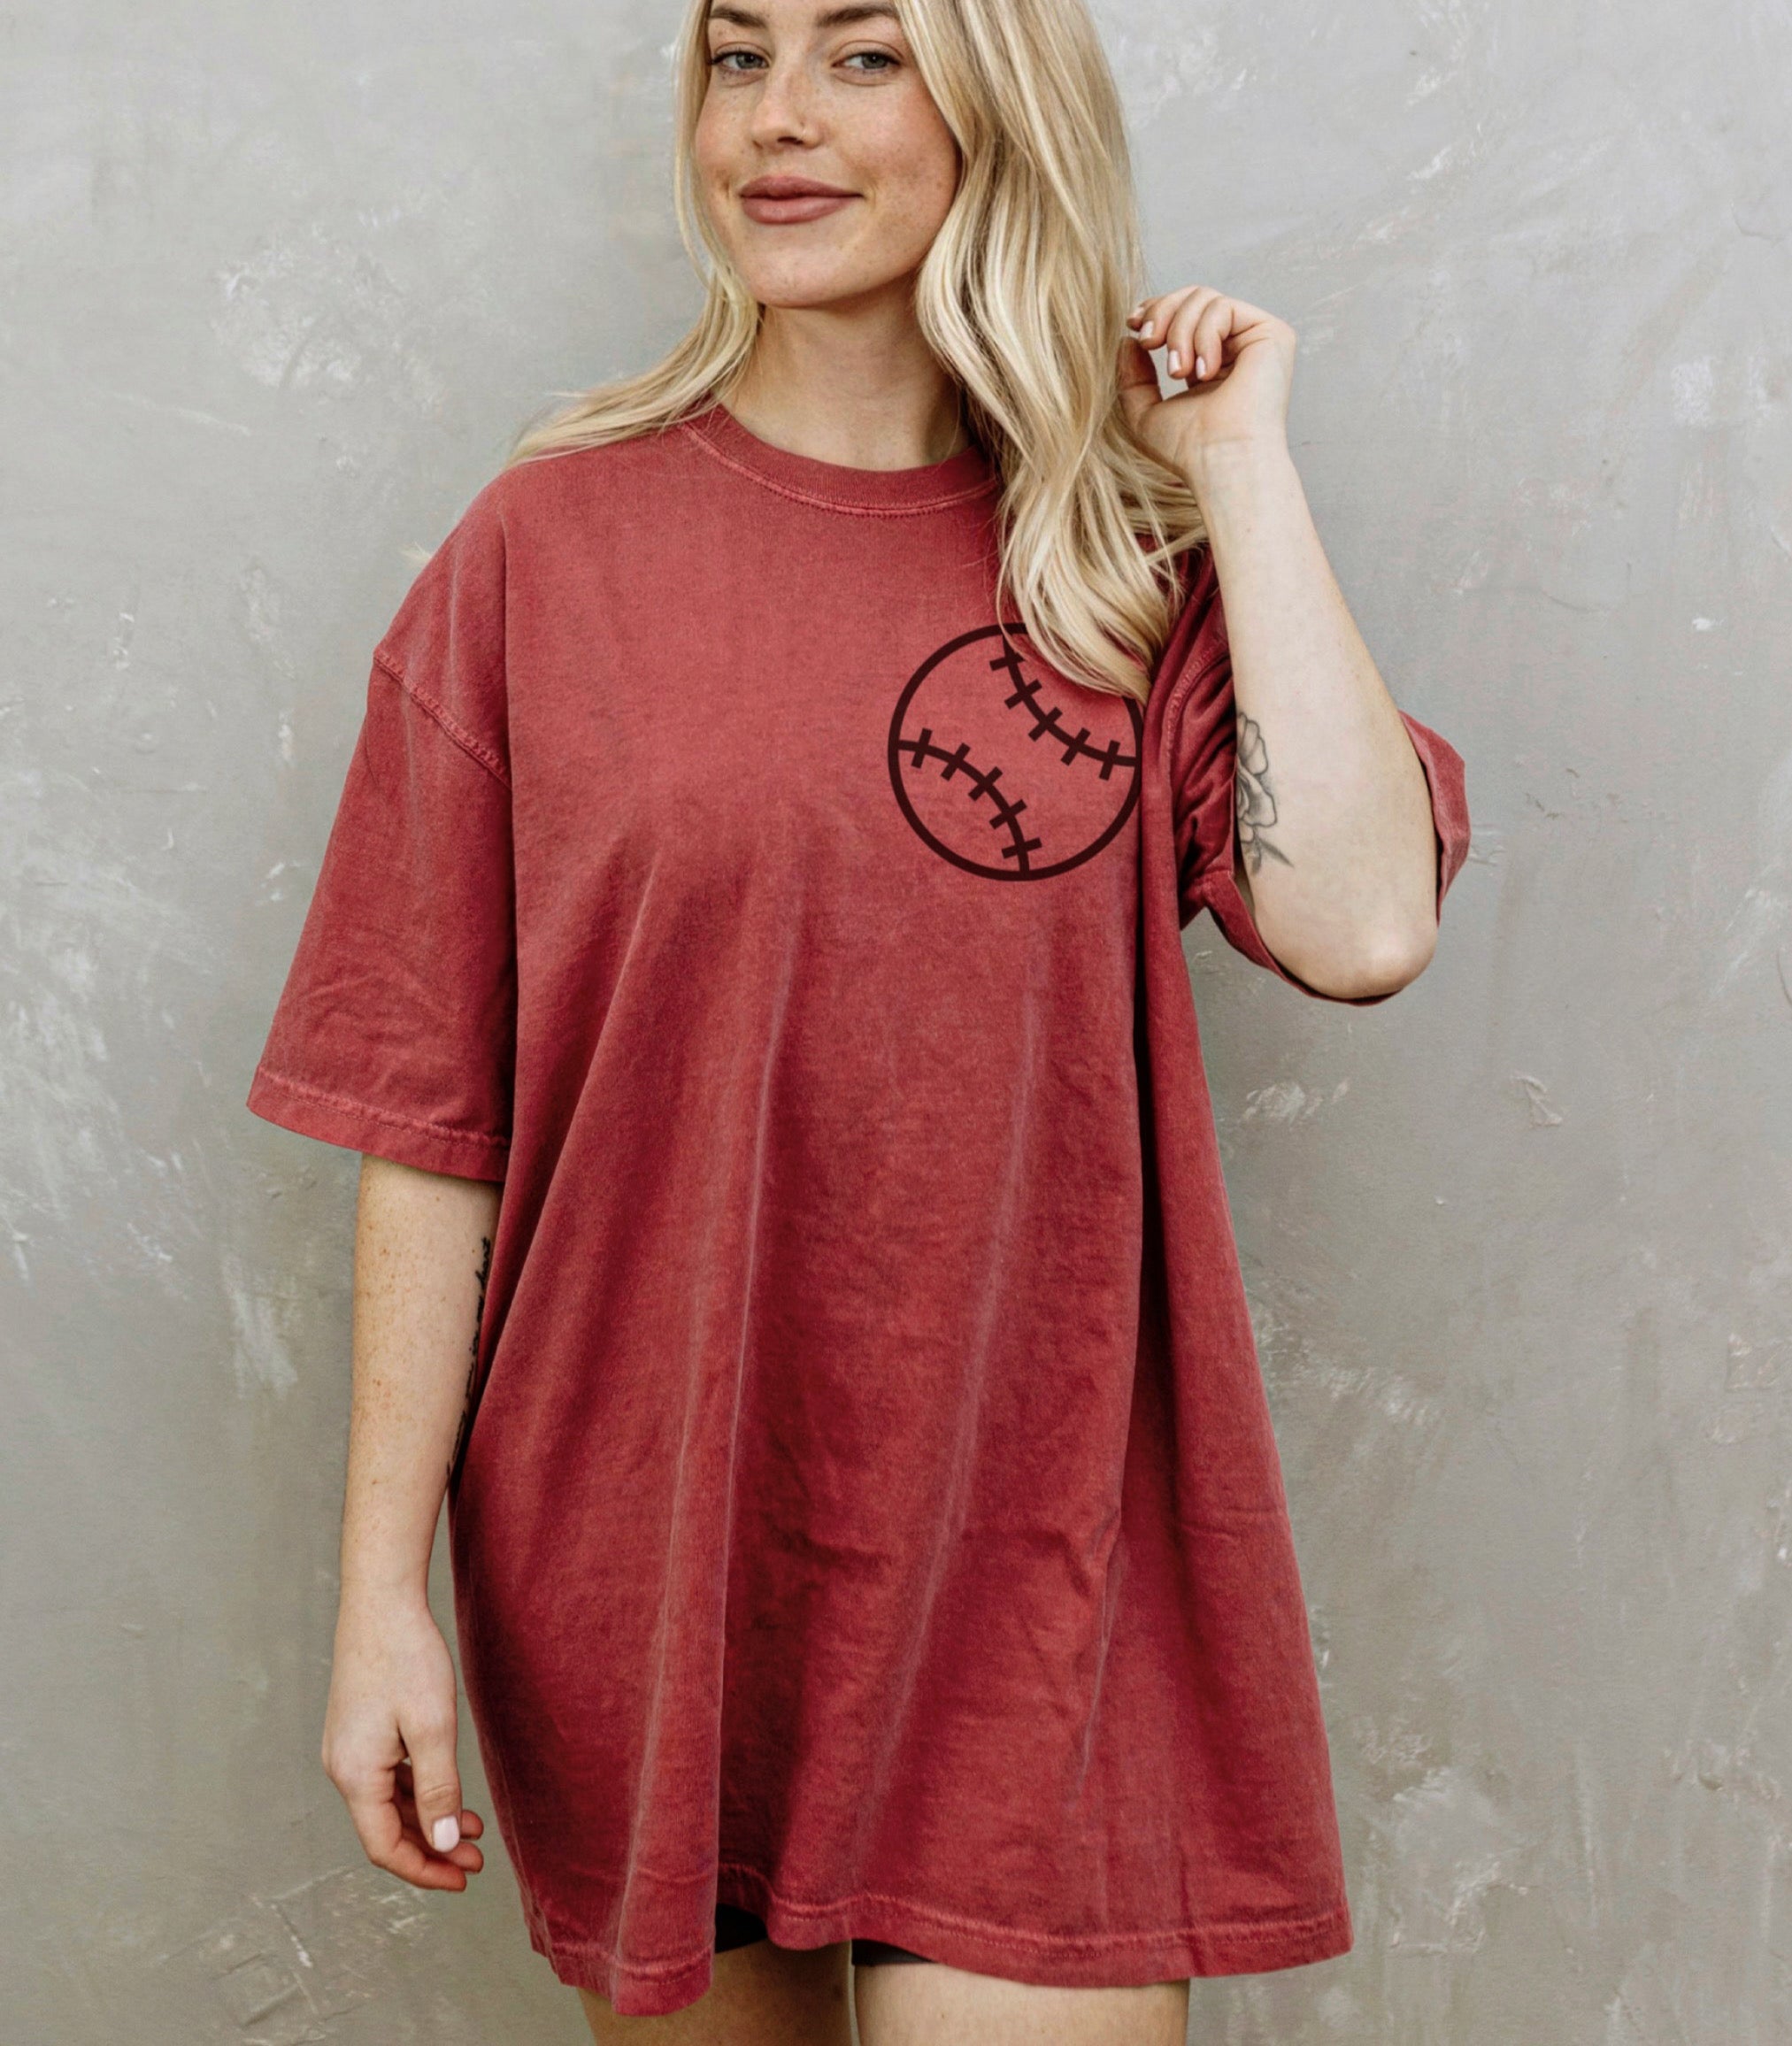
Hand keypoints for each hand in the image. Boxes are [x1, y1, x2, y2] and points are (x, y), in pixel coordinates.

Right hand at [322, 1590, 486, 1890]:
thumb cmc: (406, 1657)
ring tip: (473, 1825)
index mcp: (355, 1775)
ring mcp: (348, 1748)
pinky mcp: (359, 1730)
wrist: (381, 1601)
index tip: (464, 1877)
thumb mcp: (432, 1727)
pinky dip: (417, 1791)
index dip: (425, 1870)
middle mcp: (343, 1767)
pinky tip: (448, 1789)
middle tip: (477, 1858)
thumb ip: (438, 1790)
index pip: (386, 1847)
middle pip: (386, 1829)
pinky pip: (386, 1778)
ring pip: (387, 1804)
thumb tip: (445, 1844)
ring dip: (428, 1819)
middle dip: (432, 1848)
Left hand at [1117, 285, 1296, 476]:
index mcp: (1210, 362)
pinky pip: (1224, 307)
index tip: (1132, 324)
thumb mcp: (1144, 412)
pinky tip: (1204, 373)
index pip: (1183, 313)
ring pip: (1205, 298)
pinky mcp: (1273, 334)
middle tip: (1148, 342)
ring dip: (1180, 332)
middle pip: (1193, 296)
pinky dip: (1203, 336)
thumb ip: (1133, 376)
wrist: (1220, 461)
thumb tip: (1127, 337)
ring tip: (1179, 373)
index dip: (1155, 309)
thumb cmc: (1187, 449)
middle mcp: (1236, 348)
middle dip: (1162, 312)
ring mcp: (1256, 340)